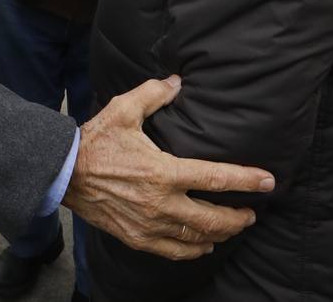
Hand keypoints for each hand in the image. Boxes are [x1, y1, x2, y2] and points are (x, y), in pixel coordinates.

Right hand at [63, 76, 273, 260]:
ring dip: (220, 234)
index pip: (216, 179)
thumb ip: (153, 94)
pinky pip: (174, 251)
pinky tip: (203, 246)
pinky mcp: (137, 237)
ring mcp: (149, 225)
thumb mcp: (123, 109)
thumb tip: (177, 82)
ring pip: (197, 239)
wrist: (63, 173)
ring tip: (232, 227)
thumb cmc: (95, 141)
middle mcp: (161, 204)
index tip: (269, 182)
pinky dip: (193, 250)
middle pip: (214, 219)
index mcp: (163, 172)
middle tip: (251, 213)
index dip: (247, 180)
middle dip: (238, 217)